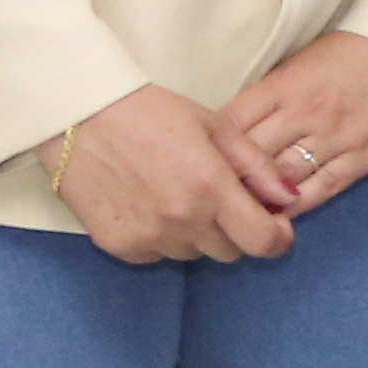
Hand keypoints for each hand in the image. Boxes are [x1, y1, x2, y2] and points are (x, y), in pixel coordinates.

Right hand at [43, 83, 297, 265]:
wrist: (78, 116)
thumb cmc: (151, 113)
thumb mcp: (215, 127)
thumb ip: (257, 166)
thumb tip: (288, 198)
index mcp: (211, 190)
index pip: (262, 242)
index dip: (277, 238)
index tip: (274, 224)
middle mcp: (182, 222)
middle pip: (230, 252)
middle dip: (234, 230)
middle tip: (217, 199)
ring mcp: (148, 238)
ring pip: (193, 254)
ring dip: (196, 234)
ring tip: (176, 195)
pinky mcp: (119, 246)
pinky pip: (157, 254)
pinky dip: (161, 238)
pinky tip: (147, 204)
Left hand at [215, 30, 367, 221]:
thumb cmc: (358, 48)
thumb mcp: (303, 60)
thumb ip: (273, 94)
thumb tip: (241, 127)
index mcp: (284, 85)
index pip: (231, 125)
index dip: (211, 148)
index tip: (201, 163)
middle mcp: (304, 114)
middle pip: (251, 158)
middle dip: (230, 179)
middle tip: (213, 196)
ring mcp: (336, 137)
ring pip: (283, 179)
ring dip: (261, 198)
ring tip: (243, 212)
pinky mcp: (367, 155)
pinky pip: (323, 188)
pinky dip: (299, 204)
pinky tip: (283, 214)